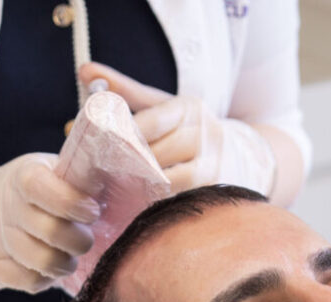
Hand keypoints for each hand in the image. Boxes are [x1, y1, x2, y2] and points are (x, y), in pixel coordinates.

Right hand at [0, 153, 99, 292]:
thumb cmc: (23, 195)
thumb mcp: (46, 174)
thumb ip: (78, 180)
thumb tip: (120, 185)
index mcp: (24, 176)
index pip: (45, 189)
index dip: (73, 203)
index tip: (92, 212)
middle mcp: (6, 206)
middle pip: (52, 232)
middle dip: (79, 241)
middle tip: (84, 239)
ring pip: (44, 262)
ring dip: (66, 264)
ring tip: (68, 256)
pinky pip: (31, 282)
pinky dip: (46, 279)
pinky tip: (46, 267)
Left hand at [79, 62, 275, 195]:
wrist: (246, 158)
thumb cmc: (191, 131)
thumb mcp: (164, 106)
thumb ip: (125, 92)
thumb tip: (85, 71)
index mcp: (189, 109)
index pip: (152, 120)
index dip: (124, 134)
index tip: (98, 142)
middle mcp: (205, 135)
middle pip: (157, 152)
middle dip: (127, 162)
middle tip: (99, 170)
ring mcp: (213, 166)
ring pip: (167, 179)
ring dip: (139, 185)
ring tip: (116, 187)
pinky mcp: (215, 192)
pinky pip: (178, 198)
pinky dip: (156, 200)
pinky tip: (139, 201)